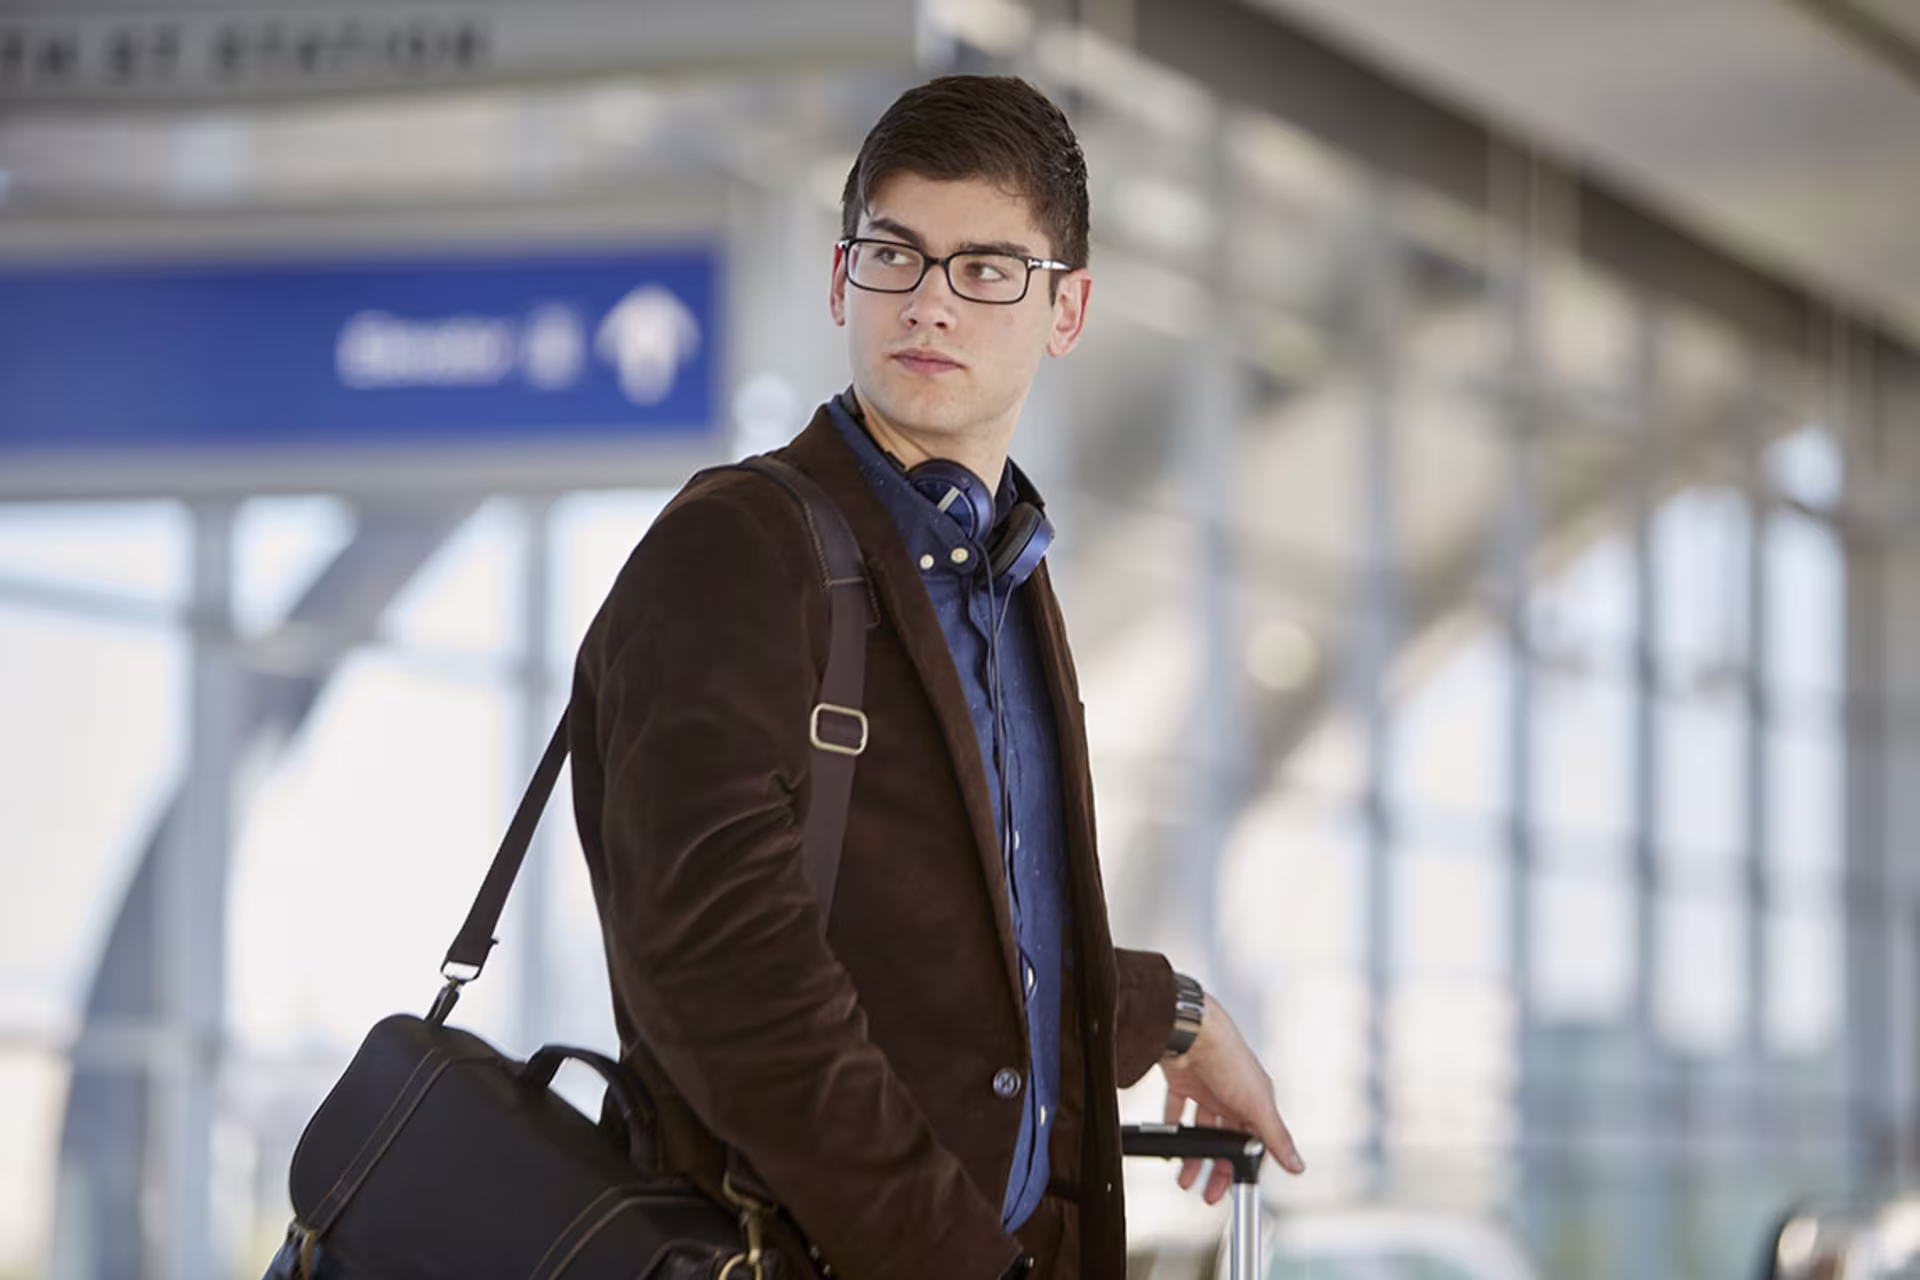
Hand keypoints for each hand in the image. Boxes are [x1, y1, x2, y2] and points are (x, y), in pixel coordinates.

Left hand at [1159, 994, 1304, 1203]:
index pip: (1254, 1142)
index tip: (1235, 1187)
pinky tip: (1170, 1145)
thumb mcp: (1258, 1104)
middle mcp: (1232, 1095)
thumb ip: (1276, 1137)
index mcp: (1255, 1100)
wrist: (1191, 1030)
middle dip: (1217, 1168)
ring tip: (1185, 1179)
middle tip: (1208, 1192)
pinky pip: (1177, 1110)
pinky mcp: (1184, 1082)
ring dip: (1194, 1156)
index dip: (1244, 1166)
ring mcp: (1207, 1089)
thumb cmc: (1229, 1057)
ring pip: (1201, 1130)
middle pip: (1226, 1140)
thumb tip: (1297, 1164)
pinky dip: (1173, 1128)